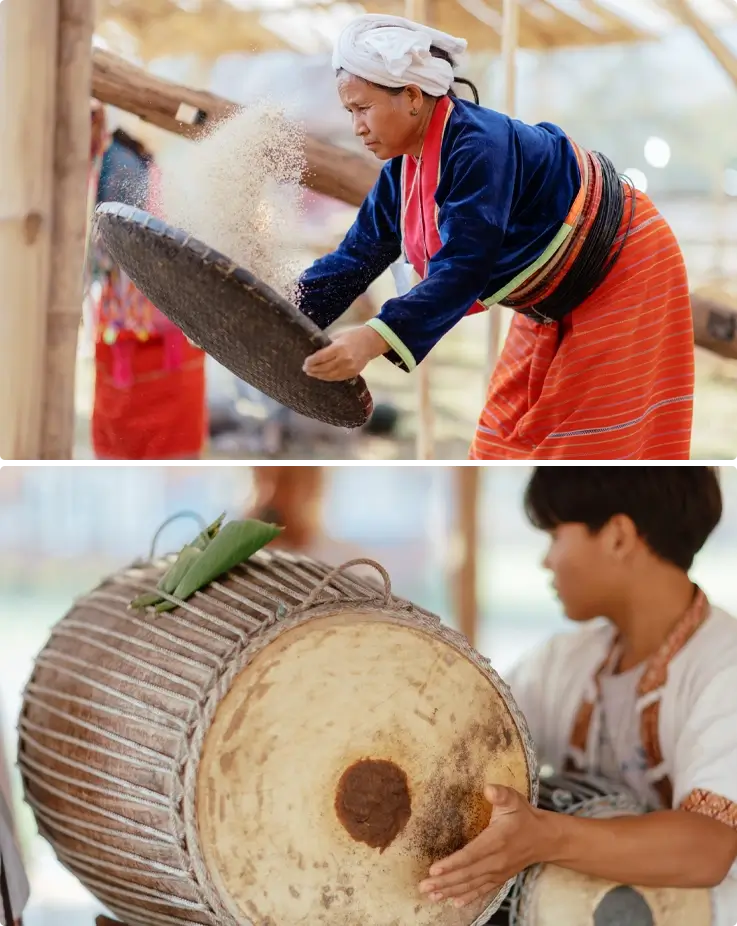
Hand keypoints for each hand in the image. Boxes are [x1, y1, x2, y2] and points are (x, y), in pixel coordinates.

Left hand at [302, 326, 387, 381]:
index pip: (321, 357)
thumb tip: (314, 352)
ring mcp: (349, 368)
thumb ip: (327, 346)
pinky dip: (328, 378)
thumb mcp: (338, 337)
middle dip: (313, 369)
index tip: (305, 362)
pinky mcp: (352, 374)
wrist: (371, 342)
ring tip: (311, 373)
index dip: (311, 361)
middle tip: (305, 369)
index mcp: (339, 348)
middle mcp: (344, 360)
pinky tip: (322, 376)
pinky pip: (337, 378)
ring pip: (329, 375)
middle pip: (324, 368)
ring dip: (319, 375)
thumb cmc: (353, 336)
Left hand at [418, 785, 555, 908]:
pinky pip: (482, 891)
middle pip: (467, 874)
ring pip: (472, 885)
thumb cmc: (524, 816)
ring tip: (432, 896)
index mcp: (497, 840)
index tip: (434, 870)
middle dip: (444, 882)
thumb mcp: (513, 799)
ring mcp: (498, 872)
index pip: (471, 855)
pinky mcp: (500, 878)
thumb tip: (489, 789)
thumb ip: (501, 794)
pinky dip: (468, 897)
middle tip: (424, 887)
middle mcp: (497, 860)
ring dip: (451, 891)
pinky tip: (454, 903)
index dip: (452, 864)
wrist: (544, 839)